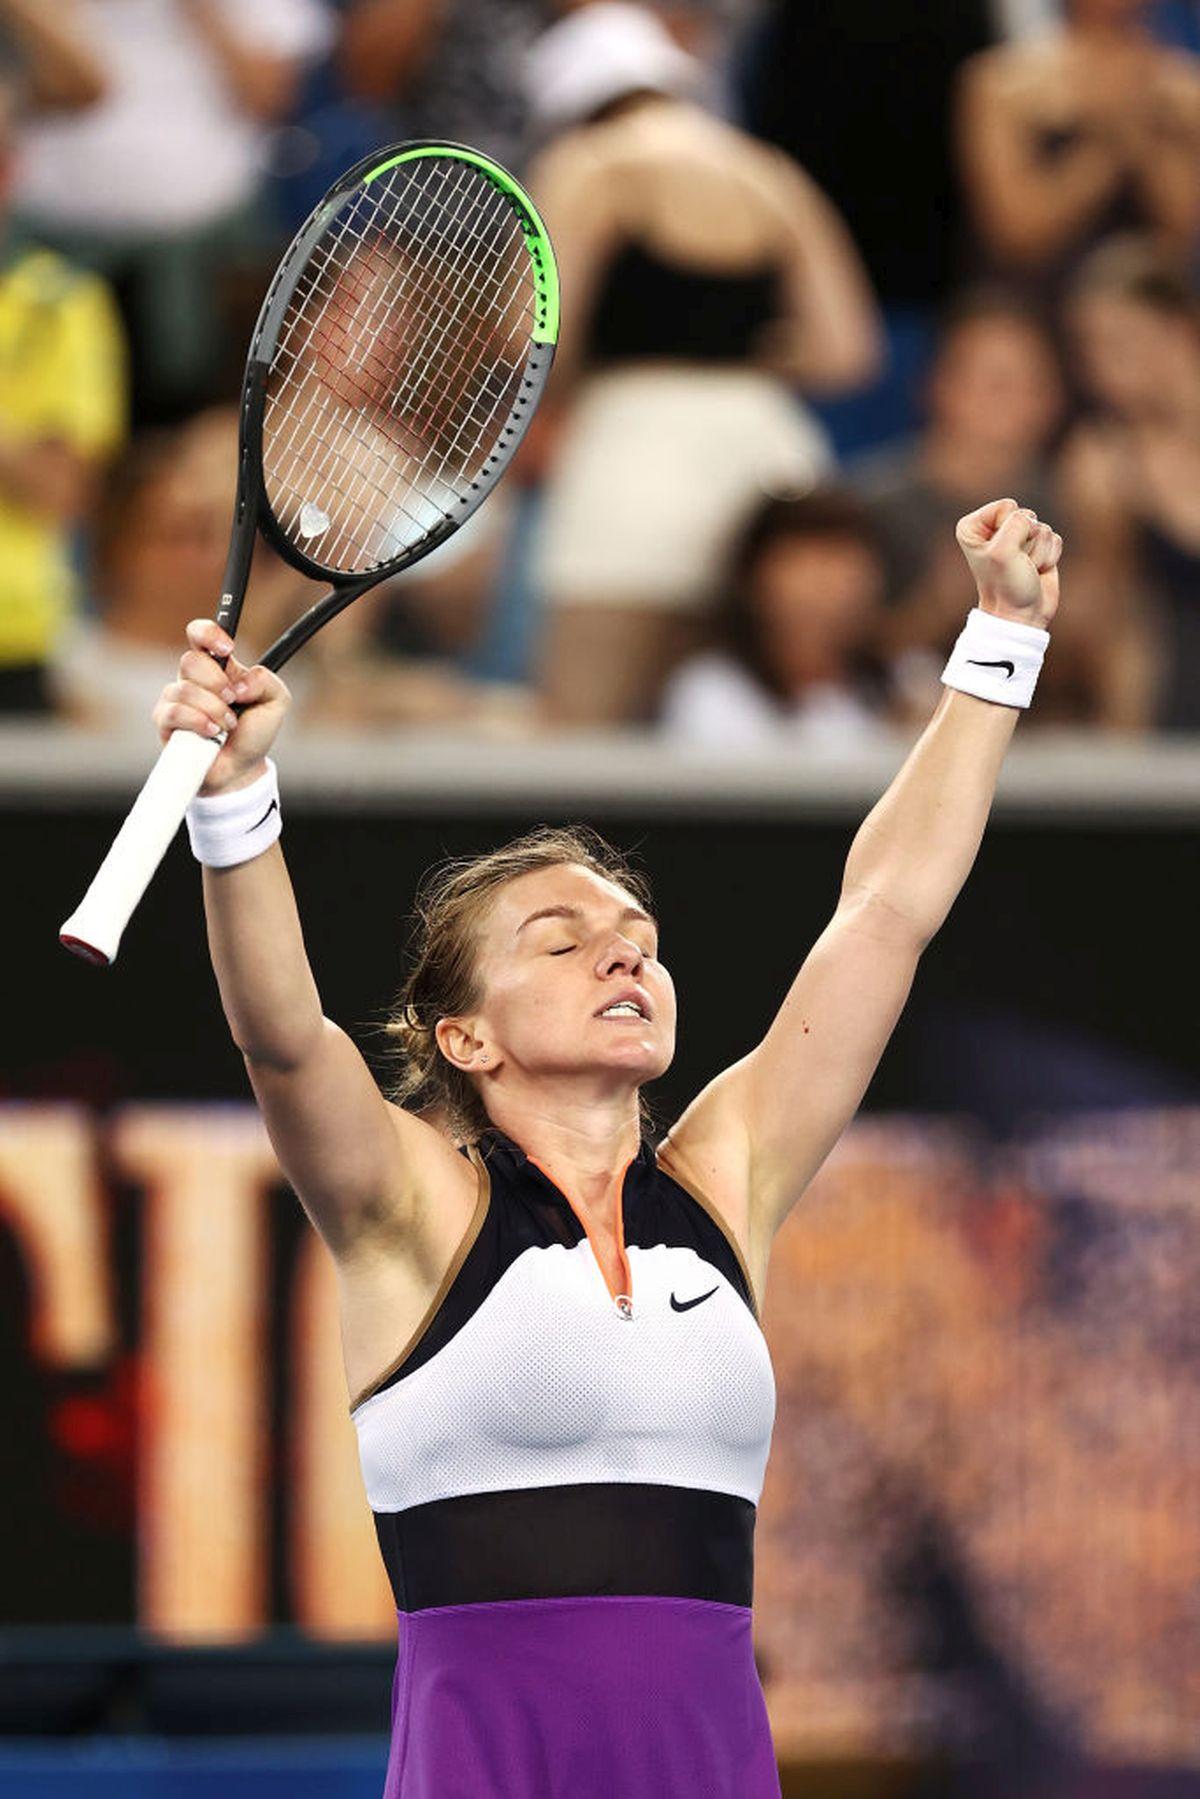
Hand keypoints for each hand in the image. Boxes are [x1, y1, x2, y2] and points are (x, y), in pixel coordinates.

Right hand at [152, 618, 290, 794]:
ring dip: (213, 709)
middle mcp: (193, 679)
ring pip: (185, 689)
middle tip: (232, 700)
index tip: (228, 648)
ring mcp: (176, 699)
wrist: (241, 769)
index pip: (200, 634)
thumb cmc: (254, 733)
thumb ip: (265, 680)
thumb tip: (238, 681)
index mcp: (217, 666)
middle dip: (217, 683)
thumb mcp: (276, 702)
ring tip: (227, 726)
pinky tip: (212, 733)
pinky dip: (198, 722)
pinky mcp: (165, 722)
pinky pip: (174, 712)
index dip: (208, 633)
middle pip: (191, 660)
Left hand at [955, 498, 1061, 628]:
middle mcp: (994, 528)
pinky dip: (1050, 556)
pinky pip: (1055, 538)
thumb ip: (1017, 523)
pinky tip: (1037, 570)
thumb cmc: (1006, 586)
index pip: (1007, 506)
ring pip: (1043, 528)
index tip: (1001, 555)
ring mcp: (1017, 537)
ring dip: (1038, 552)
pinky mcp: (1038, 546)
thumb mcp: (1003, 551)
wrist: (1022, 615)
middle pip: (1027, 515)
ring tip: (1025, 569)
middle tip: (1016, 565)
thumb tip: (1035, 522)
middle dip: (1027, 542)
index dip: (1010, 531)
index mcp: (974, 527)